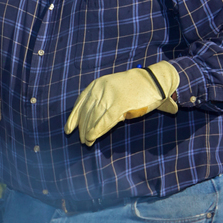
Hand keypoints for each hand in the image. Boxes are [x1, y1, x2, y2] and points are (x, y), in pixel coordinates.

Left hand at [64, 62, 179, 144]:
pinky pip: (104, 121)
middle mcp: (100, 90)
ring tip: (87, 142)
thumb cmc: (135, 87)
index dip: (73, 118)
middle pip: (86, 112)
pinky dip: (96, 130)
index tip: (69, 129)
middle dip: (82, 128)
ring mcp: (110, 96)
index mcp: (97, 85)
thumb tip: (92, 120)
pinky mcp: (120, 104)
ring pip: (93, 118)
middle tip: (81, 139)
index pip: (80, 103)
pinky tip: (91, 137)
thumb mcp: (112, 89)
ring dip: (88, 132)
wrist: (154, 80)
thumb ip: (101, 101)